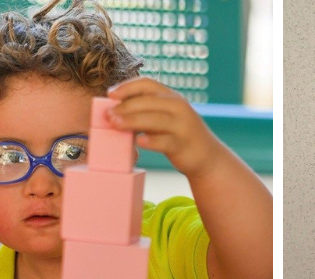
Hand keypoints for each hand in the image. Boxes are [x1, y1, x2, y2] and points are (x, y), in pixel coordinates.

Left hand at [106, 77, 226, 177]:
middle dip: (124, 106)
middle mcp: (179, 107)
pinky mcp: (183, 144)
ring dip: (132, 121)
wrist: (207, 157)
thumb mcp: (165, 118)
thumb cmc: (179, 136)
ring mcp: (182, 126)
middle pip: (148, 101)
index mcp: (173, 97)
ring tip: (114, 124)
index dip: (127, 87)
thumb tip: (115, 110)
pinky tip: (138, 141)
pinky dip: (150, 140)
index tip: (110, 94)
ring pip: (154, 119)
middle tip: (107, 115)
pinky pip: (165, 141)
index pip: (147, 84)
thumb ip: (146, 112)